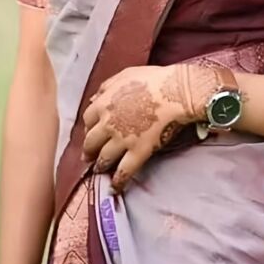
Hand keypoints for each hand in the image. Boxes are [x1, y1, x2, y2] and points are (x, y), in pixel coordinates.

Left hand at [81, 63, 221, 192]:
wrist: (175, 92)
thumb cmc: (153, 79)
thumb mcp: (125, 75)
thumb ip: (106, 87)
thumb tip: (94, 99)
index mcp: (103, 104)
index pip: (87, 119)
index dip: (89, 127)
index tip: (91, 131)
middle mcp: (108, 124)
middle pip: (91, 142)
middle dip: (89, 151)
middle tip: (88, 157)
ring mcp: (122, 140)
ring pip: (104, 158)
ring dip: (100, 166)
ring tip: (99, 170)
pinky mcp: (138, 152)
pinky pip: (124, 170)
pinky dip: (118, 181)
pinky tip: (115, 188)